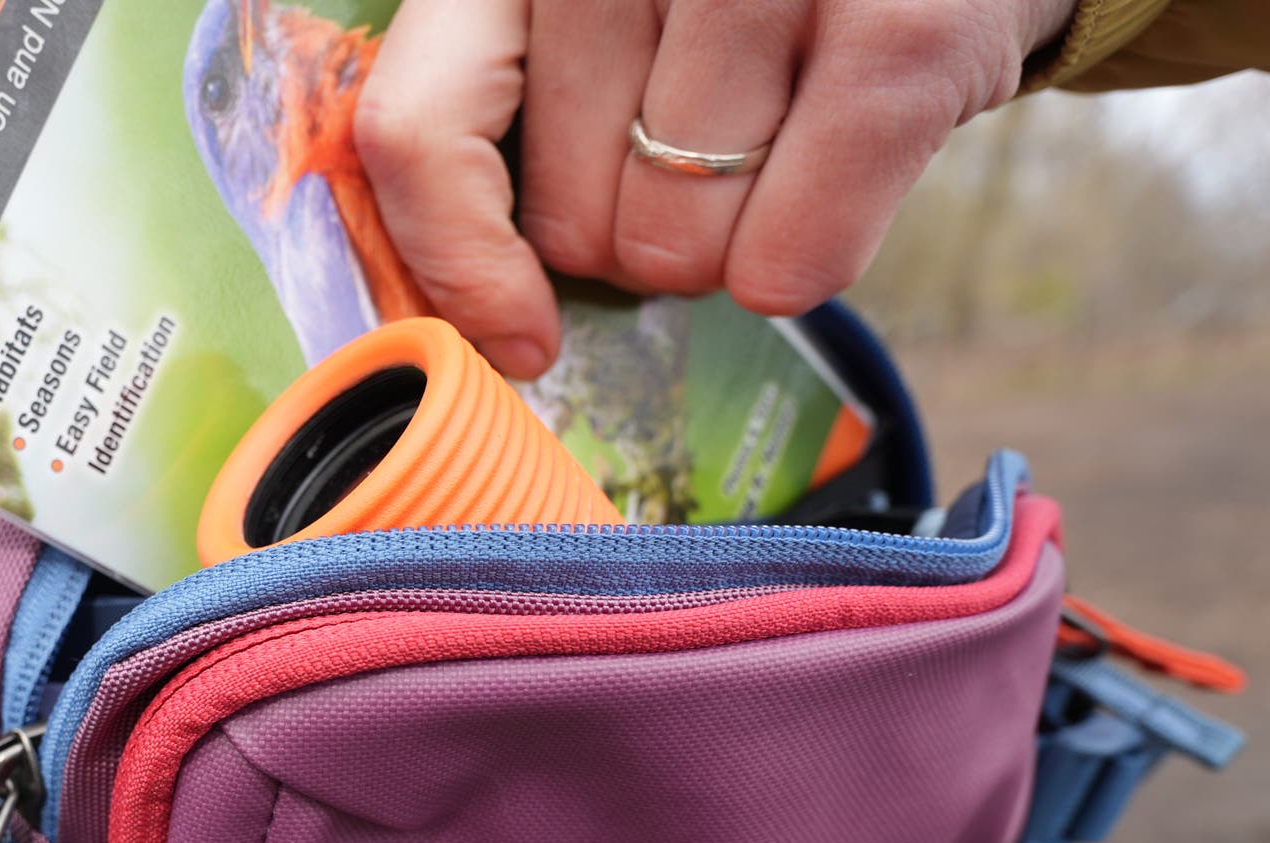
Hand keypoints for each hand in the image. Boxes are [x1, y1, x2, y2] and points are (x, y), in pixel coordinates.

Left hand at [355, 0, 1079, 376]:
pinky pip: (793, 252)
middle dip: (635, 241)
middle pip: (567, 219)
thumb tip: (464, 307)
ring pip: (674, 244)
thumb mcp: (605, 11)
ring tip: (780, 153)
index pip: (417, 130)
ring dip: (727, 250)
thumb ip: (507, 108)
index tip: (515, 336)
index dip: (453, 260)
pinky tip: (832, 201)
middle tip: (706, 173)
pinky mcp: (900, 27)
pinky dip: (806, 262)